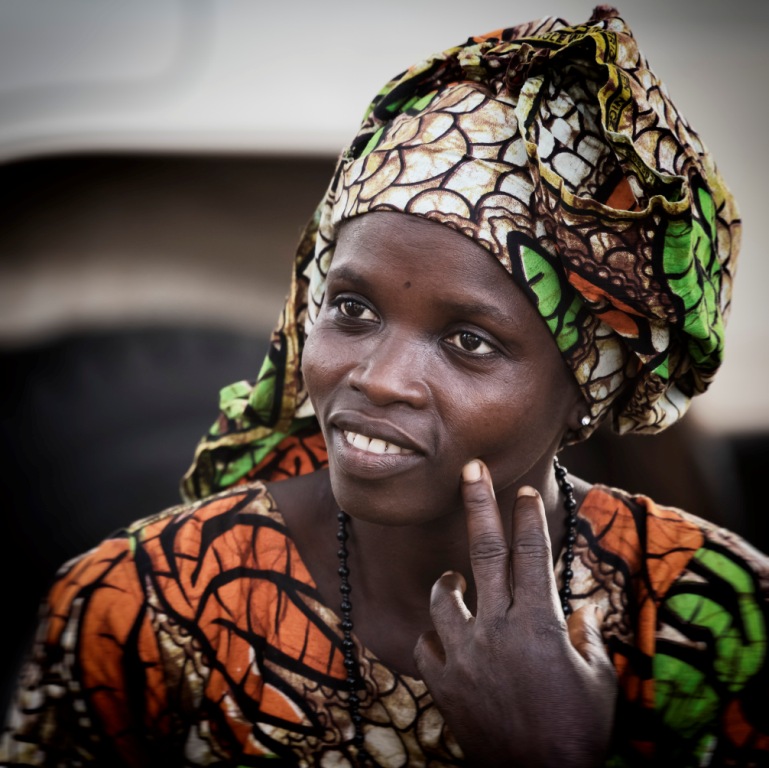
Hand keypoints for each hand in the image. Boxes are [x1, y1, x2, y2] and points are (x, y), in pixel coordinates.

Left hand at [414, 459, 616, 766]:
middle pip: (485, 551)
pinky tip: (445, 639)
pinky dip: (434, 637)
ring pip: (443, 595)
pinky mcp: (444, 682)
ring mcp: (465, 654)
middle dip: (478, 504)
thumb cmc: (576, 731)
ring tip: (455, 579)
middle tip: (470, 470)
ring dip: (448, 580)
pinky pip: (426, 645)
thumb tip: (577, 611)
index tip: (525, 489)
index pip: (532, 553)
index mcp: (538, 623)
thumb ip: (585, 637)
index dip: (528, 517)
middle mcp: (497, 628)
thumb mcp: (597, 680)